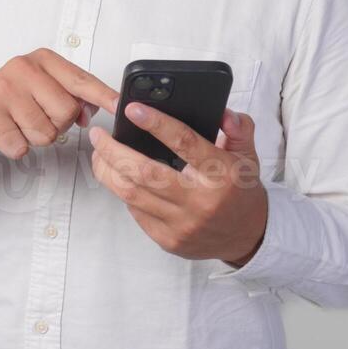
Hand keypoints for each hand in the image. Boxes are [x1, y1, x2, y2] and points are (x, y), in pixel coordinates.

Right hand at [0, 48, 119, 160]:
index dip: (103, 96)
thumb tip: (92, 110)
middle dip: (55, 126)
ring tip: (17, 125)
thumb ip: (70, 97)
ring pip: (45, 133)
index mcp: (42, 60)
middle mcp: (23, 67)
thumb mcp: (40, 91)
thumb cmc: (7, 104)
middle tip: (34, 119)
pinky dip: (15, 148)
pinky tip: (5, 135)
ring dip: (34, 139)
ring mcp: (4, 89)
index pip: (81, 79)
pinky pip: (21, 146)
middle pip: (66, 111)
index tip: (120, 106)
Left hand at [89, 103, 267, 266]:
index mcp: (221, 174)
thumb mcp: (248, 154)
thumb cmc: (241, 191)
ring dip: (108, 171)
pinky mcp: (168, 240)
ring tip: (99, 154)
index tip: (132, 109)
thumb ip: (238, 128)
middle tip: (99, 135)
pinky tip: (119, 178)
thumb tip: (221, 112)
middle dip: (114, 150)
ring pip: (132, 194)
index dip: (155, 123)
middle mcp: (200, 200)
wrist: (248, 236)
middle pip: (145, 172)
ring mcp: (182, 224)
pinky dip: (123, 191)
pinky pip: (136, 212)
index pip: (184, 142)